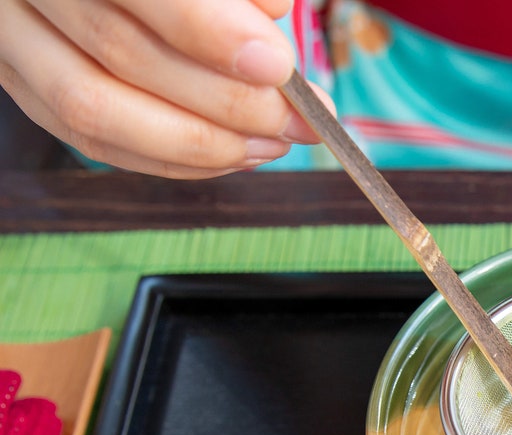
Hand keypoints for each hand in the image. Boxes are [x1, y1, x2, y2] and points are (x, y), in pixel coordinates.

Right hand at [0, 0, 322, 177]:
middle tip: (296, 118)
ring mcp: (12, 38)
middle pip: (119, 53)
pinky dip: (168, 157)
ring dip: (198, 141)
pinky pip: (90, 139)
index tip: (277, 66)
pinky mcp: (21, 82)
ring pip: (94, 109)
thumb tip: (272, 11)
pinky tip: (232, 152)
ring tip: (272, 142)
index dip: (208, 31)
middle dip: (225, 100)